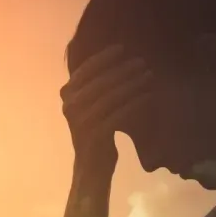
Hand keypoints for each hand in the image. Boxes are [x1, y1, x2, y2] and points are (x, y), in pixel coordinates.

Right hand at [60, 45, 150, 172]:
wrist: (91, 168)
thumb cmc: (95, 133)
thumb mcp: (89, 107)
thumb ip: (94, 87)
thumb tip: (116, 61)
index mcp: (67, 96)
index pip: (85, 70)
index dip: (103, 58)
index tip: (122, 48)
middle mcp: (70, 107)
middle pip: (100, 82)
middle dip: (123, 69)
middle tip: (142, 62)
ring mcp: (81, 122)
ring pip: (110, 96)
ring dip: (132, 84)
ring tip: (149, 75)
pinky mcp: (94, 135)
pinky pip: (119, 114)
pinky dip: (135, 103)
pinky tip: (148, 96)